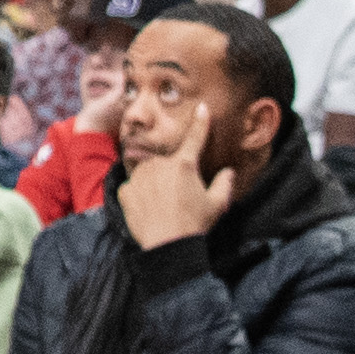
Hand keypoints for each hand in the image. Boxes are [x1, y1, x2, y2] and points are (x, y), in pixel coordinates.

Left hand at [114, 109, 239, 247]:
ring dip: (154, 185)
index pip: (195, 139)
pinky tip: (148, 212)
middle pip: (167, 164)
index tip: (201, 107)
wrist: (168, 246)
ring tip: (162, 208)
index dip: (200, 122)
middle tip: (177, 200)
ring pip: (148, 174)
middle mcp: (159, 165)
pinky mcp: (125, 190)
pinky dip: (139, 198)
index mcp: (184, 165)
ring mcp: (140, 176)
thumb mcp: (217, 205)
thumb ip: (224, 184)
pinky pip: (133, 189)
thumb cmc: (194, 225)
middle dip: (171, 177)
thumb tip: (229, 172)